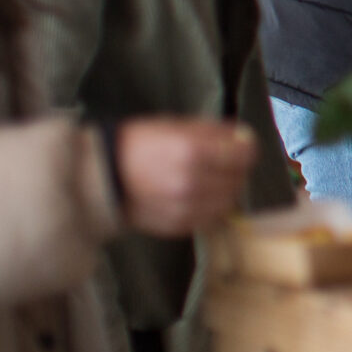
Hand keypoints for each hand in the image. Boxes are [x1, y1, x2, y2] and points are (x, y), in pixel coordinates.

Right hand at [115, 117, 255, 236]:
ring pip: (228, 201)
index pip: (244, 155)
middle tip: (226, 161)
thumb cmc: (139, 144)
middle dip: (237, 168)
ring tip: (211, 179)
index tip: (242, 145)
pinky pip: (210, 219)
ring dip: (226, 189)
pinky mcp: (178, 226)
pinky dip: (211, 207)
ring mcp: (184, 208)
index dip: (247, 148)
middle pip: (239, 179)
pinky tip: (199, 195)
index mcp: (191, 151)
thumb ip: (214, 131)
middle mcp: (191, 182)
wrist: (103, 177)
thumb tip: (244, 136)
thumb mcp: (176, 125)